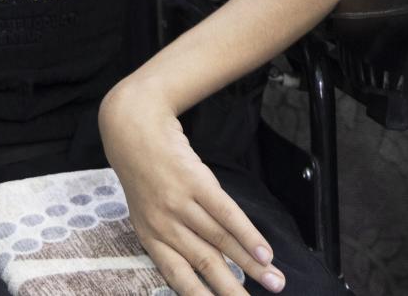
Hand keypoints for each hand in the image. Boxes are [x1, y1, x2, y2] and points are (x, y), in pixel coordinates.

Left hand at [99, 79, 284, 293]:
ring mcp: (180, 203)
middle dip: (233, 290)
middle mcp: (164, 225)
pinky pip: (227, 214)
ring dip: (252, 265)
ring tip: (274, 281)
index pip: (178, 277)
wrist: (133, 127)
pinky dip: (248, 235)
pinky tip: (265, 251)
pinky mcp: (197, 181)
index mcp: (150, 237)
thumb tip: (207, 260)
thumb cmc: (144, 171)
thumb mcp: (147, 209)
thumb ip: (171, 235)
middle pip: (205, 264)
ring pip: (221, 242)